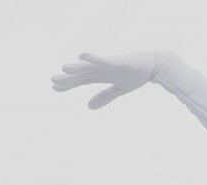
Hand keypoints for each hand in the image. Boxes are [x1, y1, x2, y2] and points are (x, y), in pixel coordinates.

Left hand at [51, 51, 166, 108]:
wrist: (153, 66)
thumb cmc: (136, 75)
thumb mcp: (119, 90)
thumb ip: (104, 97)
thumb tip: (88, 107)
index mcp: (102, 76)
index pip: (81, 80)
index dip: (68, 84)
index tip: (54, 88)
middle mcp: (102, 69)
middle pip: (82, 74)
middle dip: (68, 78)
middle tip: (53, 82)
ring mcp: (109, 65)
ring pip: (90, 67)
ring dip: (77, 68)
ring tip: (64, 69)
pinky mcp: (117, 62)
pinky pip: (103, 60)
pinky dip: (93, 58)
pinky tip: (82, 55)